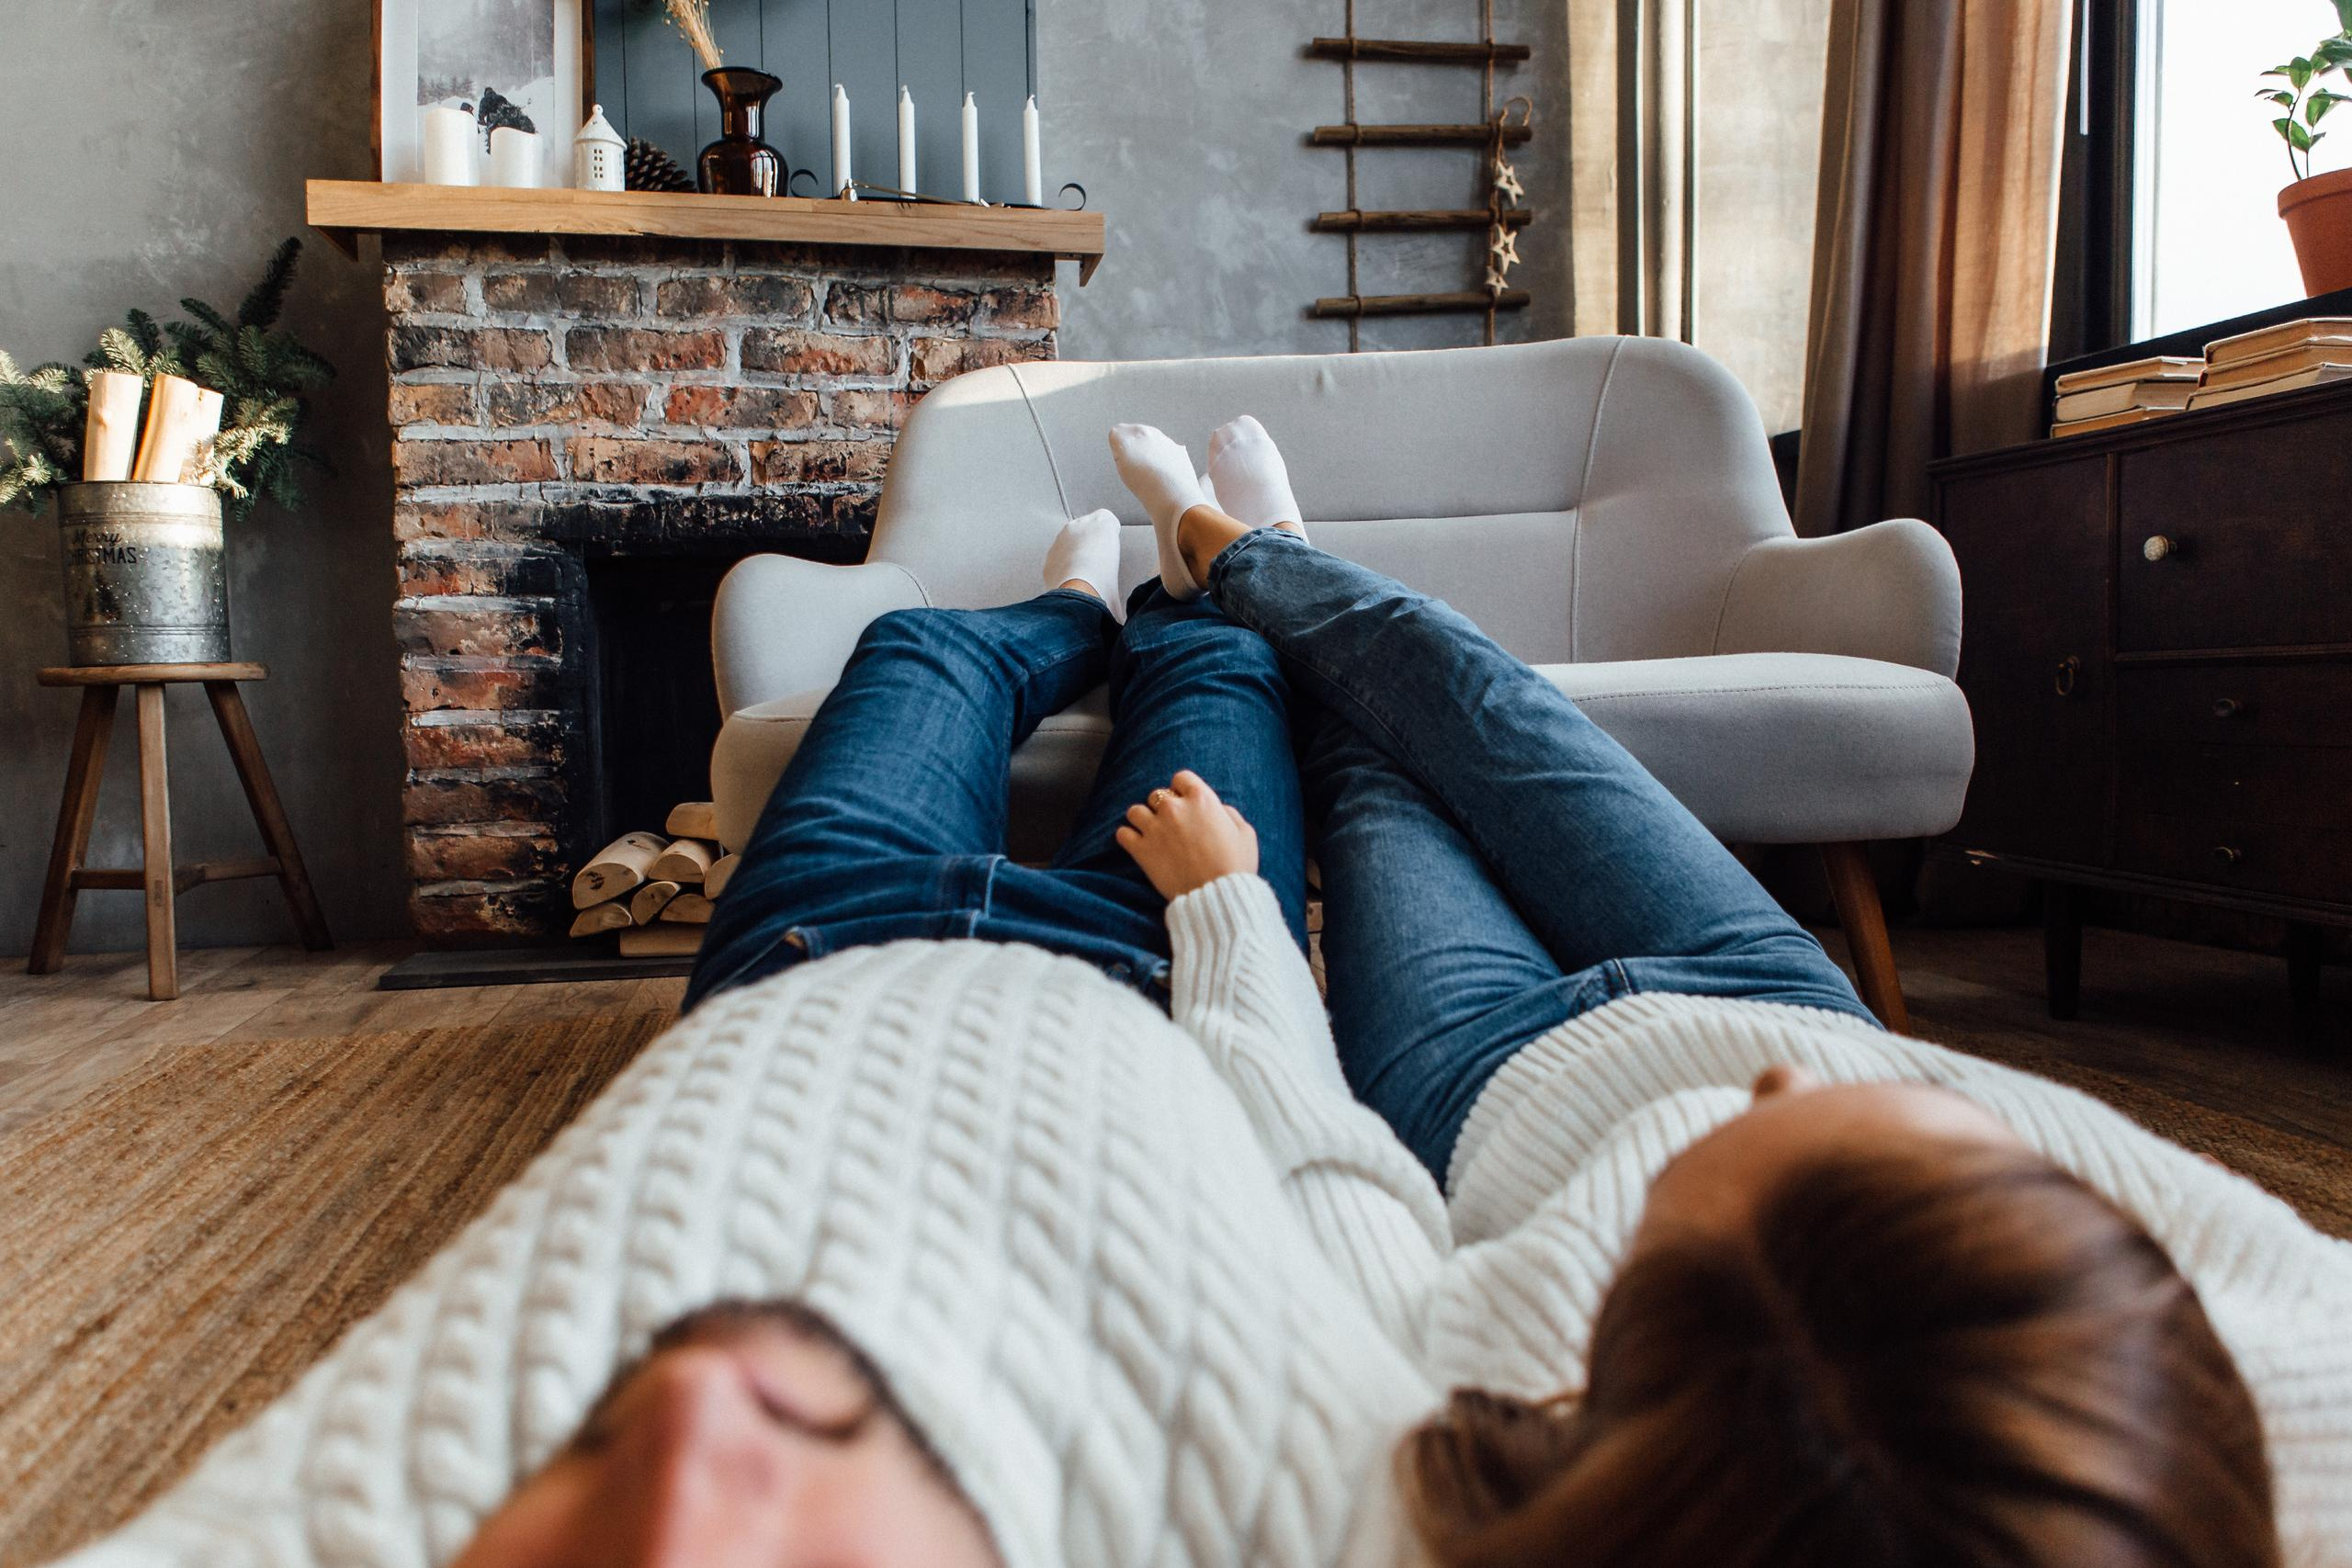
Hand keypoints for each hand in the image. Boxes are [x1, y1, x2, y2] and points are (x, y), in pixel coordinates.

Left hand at [1116, 770, 1257, 899]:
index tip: (1185, 803)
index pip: (1181, 778)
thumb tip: (1219, 809)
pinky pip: (1122, 834)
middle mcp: (1174, 808)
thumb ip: (1229, 814)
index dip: (1182, 790)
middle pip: (1157, 795)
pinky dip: (1127, 837)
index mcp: (1201, 799)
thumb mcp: (1245, 833)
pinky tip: (1136, 844)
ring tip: (1150, 832)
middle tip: (1171, 825)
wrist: (1217, 896)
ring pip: (1135, 811)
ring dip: (1142, 819)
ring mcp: (1155, 828)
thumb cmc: (1236, 866)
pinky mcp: (1141, 850)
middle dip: (1163, 808)